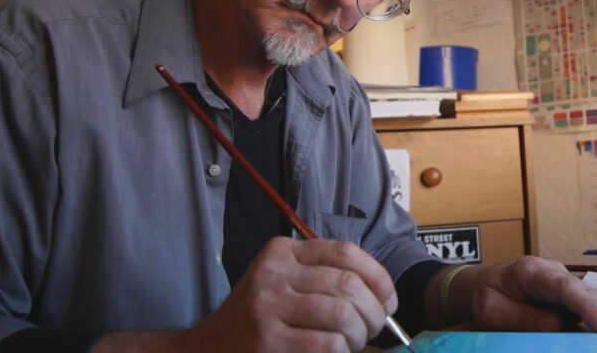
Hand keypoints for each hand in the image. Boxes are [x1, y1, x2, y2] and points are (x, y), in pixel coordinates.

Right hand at [183, 237, 396, 352]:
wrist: (208, 350)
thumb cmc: (257, 321)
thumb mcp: (282, 284)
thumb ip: (323, 279)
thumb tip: (382, 294)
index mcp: (281, 252)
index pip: (345, 253)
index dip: (378, 278)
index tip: (389, 301)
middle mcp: (273, 272)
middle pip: (349, 284)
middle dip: (373, 312)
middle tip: (373, 329)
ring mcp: (267, 306)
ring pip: (343, 314)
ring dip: (359, 335)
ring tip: (353, 344)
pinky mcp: (267, 340)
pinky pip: (328, 343)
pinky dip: (342, 351)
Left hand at [443, 256, 596, 332]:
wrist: (482, 286)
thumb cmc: (488, 296)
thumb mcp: (494, 312)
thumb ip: (526, 318)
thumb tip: (561, 327)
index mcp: (532, 271)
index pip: (564, 287)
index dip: (587, 305)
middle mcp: (554, 273)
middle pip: (587, 292)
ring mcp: (565, 285)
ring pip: (593, 301)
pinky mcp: (570, 300)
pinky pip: (588, 311)